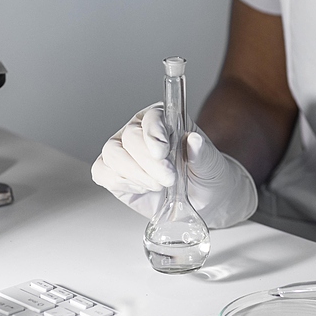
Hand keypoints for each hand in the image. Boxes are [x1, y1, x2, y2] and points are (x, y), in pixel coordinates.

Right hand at [91, 104, 257, 227]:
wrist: (202, 198)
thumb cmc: (205, 174)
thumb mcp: (211, 164)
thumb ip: (202, 153)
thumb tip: (194, 141)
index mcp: (164, 120)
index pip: (152, 117)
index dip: (154, 132)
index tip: (162, 151)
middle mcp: (140, 132)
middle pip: (130, 137)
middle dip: (148, 161)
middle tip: (169, 178)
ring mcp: (124, 152)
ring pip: (113, 154)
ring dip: (136, 174)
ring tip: (159, 186)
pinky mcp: (114, 173)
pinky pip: (103, 172)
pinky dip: (122, 183)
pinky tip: (142, 188)